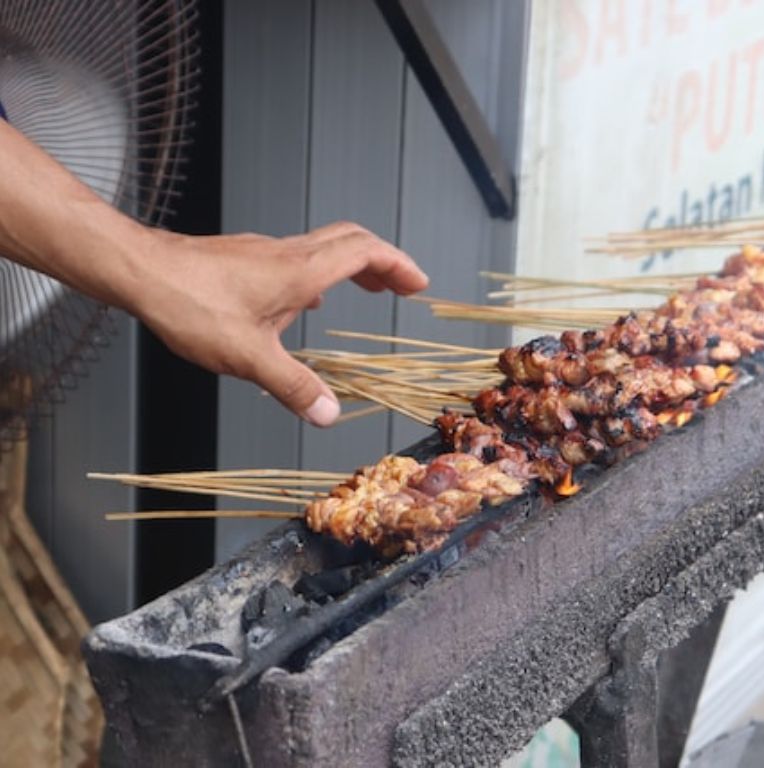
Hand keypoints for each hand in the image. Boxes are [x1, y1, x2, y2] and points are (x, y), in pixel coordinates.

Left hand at [131, 223, 427, 425]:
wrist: (140, 271)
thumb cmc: (190, 305)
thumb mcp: (248, 357)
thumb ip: (293, 387)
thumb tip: (329, 414)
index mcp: (300, 272)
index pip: (366, 253)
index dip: (398, 265)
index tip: (417, 283)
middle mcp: (288, 255)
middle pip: (351, 241)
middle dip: (384, 262)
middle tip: (402, 284)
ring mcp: (264, 252)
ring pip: (323, 247)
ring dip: (353, 266)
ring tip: (368, 289)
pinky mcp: (244, 258)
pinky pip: (296, 257)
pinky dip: (319, 273)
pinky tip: (305, 301)